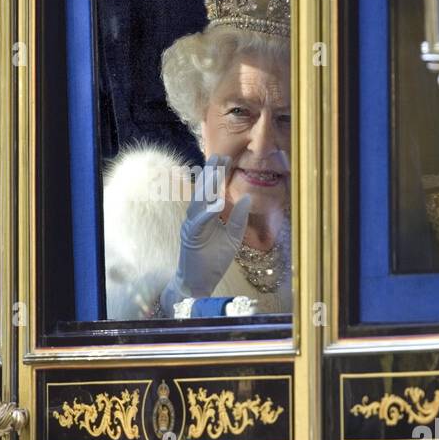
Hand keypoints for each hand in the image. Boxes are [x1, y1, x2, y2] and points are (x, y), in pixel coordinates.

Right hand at [159, 156, 250, 314]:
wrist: (198, 284)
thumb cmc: (213, 261)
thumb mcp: (232, 237)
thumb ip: (239, 218)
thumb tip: (248, 197)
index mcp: (206, 216)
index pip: (212, 192)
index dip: (218, 175)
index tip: (227, 159)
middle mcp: (197, 217)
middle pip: (204, 191)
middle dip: (211, 173)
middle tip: (220, 156)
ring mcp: (192, 226)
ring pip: (199, 201)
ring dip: (207, 186)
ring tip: (215, 171)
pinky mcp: (190, 238)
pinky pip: (199, 222)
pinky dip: (208, 212)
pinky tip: (217, 203)